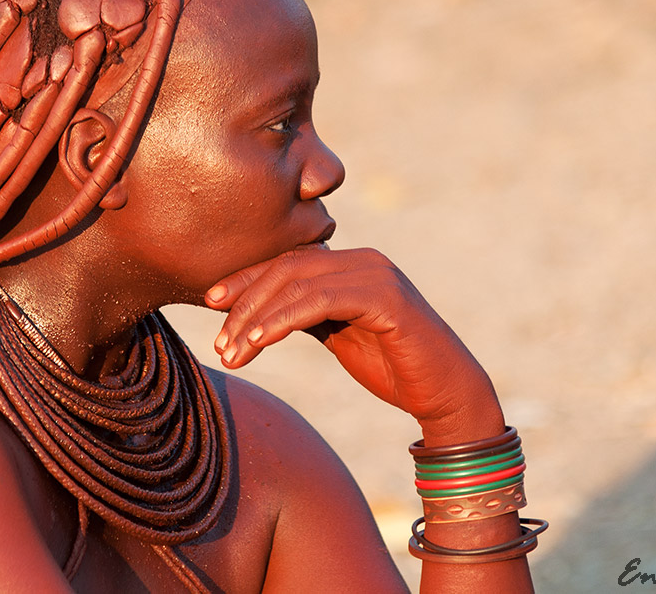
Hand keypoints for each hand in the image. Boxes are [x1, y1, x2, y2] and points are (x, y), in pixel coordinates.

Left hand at [205, 247, 502, 439]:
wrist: (446, 395)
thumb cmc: (393, 368)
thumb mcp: (338, 335)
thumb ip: (307, 315)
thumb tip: (257, 312)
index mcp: (353, 265)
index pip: (288, 262)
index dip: (246, 280)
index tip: (209, 302)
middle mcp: (365, 260)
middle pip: (288, 266)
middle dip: (245, 300)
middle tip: (218, 339)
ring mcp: (377, 275)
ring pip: (298, 281)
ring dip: (256, 317)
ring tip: (231, 351)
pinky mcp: (386, 299)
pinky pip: (320, 300)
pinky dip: (282, 320)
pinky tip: (258, 343)